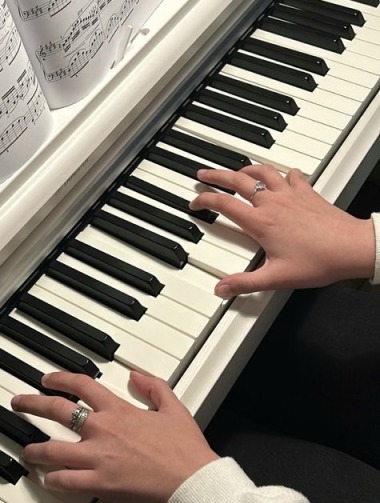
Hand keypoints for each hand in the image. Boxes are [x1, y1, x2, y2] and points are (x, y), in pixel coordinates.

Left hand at [10, 371, 218, 502]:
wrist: (192, 482)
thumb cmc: (185, 449)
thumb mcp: (173, 407)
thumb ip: (154, 386)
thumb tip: (136, 375)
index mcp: (119, 410)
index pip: (81, 385)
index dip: (59, 378)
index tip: (47, 379)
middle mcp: (103, 430)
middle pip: (56, 411)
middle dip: (31, 404)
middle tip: (19, 403)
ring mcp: (98, 457)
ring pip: (52, 449)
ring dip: (34, 449)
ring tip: (26, 450)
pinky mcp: (100, 484)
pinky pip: (65, 481)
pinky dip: (52, 480)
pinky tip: (47, 479)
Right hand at [190, 164, 375, 296]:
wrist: (353, 248)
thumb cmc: (319, 261)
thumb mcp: (276, 278)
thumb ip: (245, 283)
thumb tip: (221, 288)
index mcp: (261, 222)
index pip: (223, 204)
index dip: (204, 200)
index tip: (195, 203)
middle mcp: (272, 204)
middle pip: (237, 180)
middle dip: (216, 175)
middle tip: (204, 173)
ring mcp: (290, 195)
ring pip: (262, 172)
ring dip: (245, 168)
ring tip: (236, 170)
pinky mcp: (307, 193)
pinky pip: (291, 175)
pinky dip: (280, 173)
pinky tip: (280, 176)